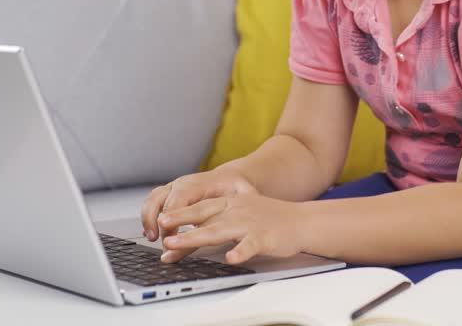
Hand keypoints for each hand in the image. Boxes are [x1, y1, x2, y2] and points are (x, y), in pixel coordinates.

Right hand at [140, 169, 256, 243]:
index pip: (180, 197)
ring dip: (148, 219)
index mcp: (200, 182)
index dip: (174, 215)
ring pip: (153, 199)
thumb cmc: (237, 188)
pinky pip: (153, 203)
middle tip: (159, 241)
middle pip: (162, 198)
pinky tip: (150, 233)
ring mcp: (175, 188)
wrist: (233, 178)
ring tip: (151, 238)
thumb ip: (241, 205)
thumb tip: (244, 215)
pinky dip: (148, 218)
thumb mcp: (243, 196)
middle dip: (156, 220)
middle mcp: (183, 183)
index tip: (171, 233)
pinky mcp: (170, 195)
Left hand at [158, 193, 304, 264]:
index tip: (160, 220)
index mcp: (230, 203)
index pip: (200, 207)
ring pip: (219, 230)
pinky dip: (240, 251)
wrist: (302, 221)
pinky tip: (230, 258)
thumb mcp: (241, 212)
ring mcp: (250, 223)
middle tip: (161, 227)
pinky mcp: (264, 237)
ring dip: (196, 236)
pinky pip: (250, 245)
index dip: (179, 212)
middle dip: (180, 221)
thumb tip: (191, 232)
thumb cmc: (269, 219)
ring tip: (176, 243)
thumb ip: (218, 220)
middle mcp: (237, 210)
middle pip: (203, 216)